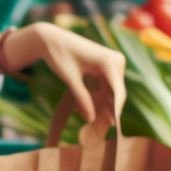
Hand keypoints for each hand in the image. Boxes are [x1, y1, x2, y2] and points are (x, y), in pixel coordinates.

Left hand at [11, 22, 125, 127]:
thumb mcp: (70, 79)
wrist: (52, 39)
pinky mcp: (107, 66)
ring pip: (113, 91)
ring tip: (98, 125)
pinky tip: (95, 112)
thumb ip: (82, 98)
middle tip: (102, 131)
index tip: (114, 128)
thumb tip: (91, 119)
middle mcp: (116, 60)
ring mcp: (113, 63)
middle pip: (117, 93)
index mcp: (109, 61)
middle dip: (110, 111)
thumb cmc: (59, 56)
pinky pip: (107, 86)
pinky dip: (101, 97)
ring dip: (105, 106)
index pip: (117, 92)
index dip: (116, 111)